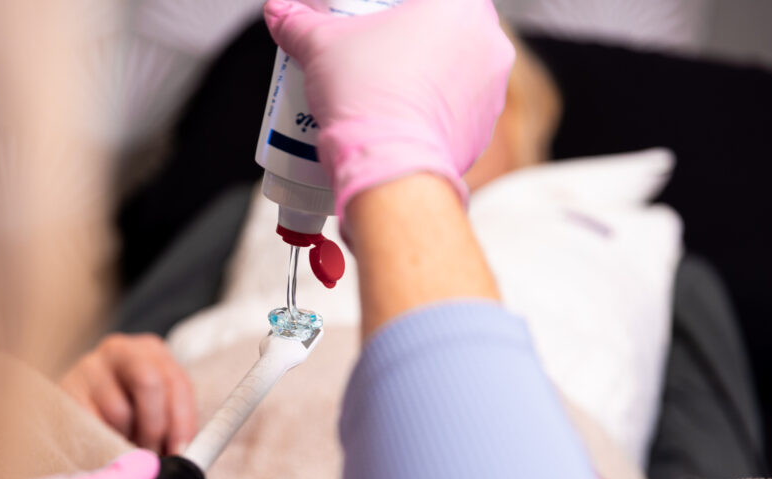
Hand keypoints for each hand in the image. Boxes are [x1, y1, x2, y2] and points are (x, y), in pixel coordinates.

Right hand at [61, 334, 196, 454]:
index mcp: (150, 350)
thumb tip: (183, 455)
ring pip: (120, 410)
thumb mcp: (156, 405)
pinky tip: (105, 448)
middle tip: (152, 454)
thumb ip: (172, 421)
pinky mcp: (65, 391)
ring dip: (128, 439)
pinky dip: (103, 443)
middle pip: (149, 382)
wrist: (75, 407)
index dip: (182, 422)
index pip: (176, 381)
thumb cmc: (127, 408)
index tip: (181, 452)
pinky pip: (91, 425)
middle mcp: (119, 349)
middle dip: (155, 426)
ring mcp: (89, 367)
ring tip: (126, 450)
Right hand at [264, 0, 514, 215]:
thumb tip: (278, 11)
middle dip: (418, 35)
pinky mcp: (484, 129)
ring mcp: (493, 88)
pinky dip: (438, 112)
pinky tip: (405, 120)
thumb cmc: (365, 98)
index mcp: (456, 3)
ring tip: (391, 89)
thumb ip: (298, 24)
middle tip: (382, 50)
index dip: (401, 7)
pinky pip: (462, 110)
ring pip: (461, 67)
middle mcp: (487, 40)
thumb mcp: (320, 48)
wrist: (388, 169)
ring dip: (432, 73)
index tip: (381, 16)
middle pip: (451, 25)